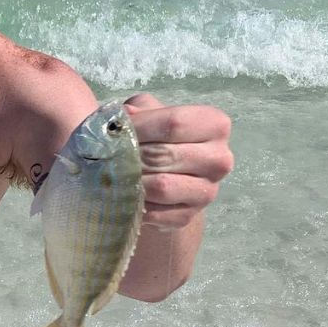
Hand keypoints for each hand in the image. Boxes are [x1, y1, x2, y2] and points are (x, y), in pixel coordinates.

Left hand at [123, 92, 232, 228]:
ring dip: (130, 181)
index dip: (139, 126)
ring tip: (114, 174)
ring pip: (161, 186)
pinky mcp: (189, 217)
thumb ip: (139, 109)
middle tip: (108, 155)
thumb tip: (123, 118)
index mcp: (214, 125)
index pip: (174, 123)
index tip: (115, 130)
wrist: (162, 178)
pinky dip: (134, 204)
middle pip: (163, 155)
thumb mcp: (149, 114)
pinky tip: (125, 195)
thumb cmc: (155, 137)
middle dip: (129, 155)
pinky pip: (155, 212)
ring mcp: (207, 192)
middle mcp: (219, 159)